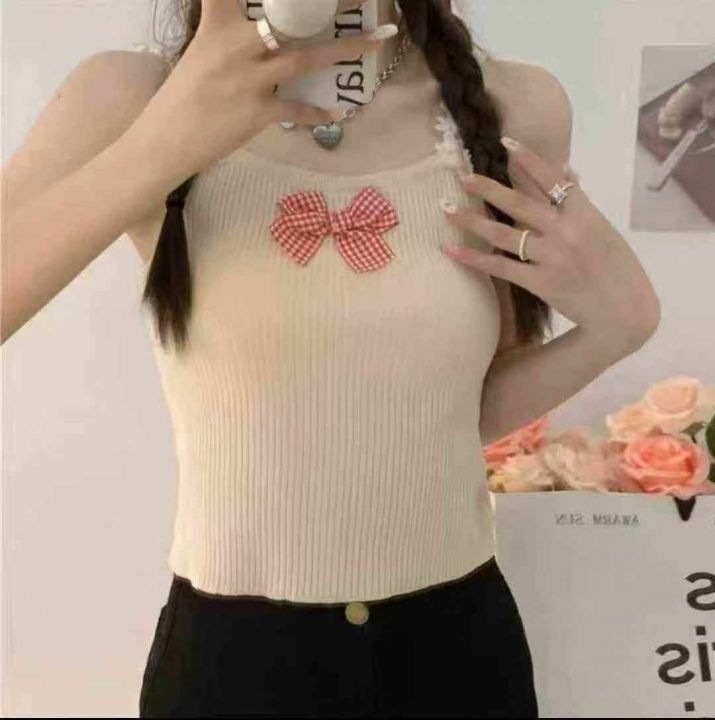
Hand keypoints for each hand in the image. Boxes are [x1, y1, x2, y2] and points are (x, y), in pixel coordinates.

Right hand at [125, 0, 387, 180]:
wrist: (163, 143)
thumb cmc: (180, 100)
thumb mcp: (200, 56)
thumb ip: (230, 38)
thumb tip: (266, 35)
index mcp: (216, 26)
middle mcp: (234, 45)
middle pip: (288, 14)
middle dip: (325, 2)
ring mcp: (248, 80)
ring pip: (306, 57)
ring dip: (347, 47)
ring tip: (380, 37)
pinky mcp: (257, 113)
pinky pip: (297, 109)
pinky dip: (318, 112)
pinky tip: (337, 114)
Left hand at [440, 138, 660, 356]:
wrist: (622, 311)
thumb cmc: (617, 268)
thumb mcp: (603, 229)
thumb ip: (580, 202)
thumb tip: (566, 170)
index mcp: (584, 214)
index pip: (552, 179)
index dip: (529, 160)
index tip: (506, 142)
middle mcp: (565, 232)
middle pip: (519, 204)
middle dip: (487, 188)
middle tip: (461, 175)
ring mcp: (550, 258)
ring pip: (503, 235)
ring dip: (471, 221)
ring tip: (447, 209)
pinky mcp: (539, 283)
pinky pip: (499, 267)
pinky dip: (473, 258)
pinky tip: (451, 250)